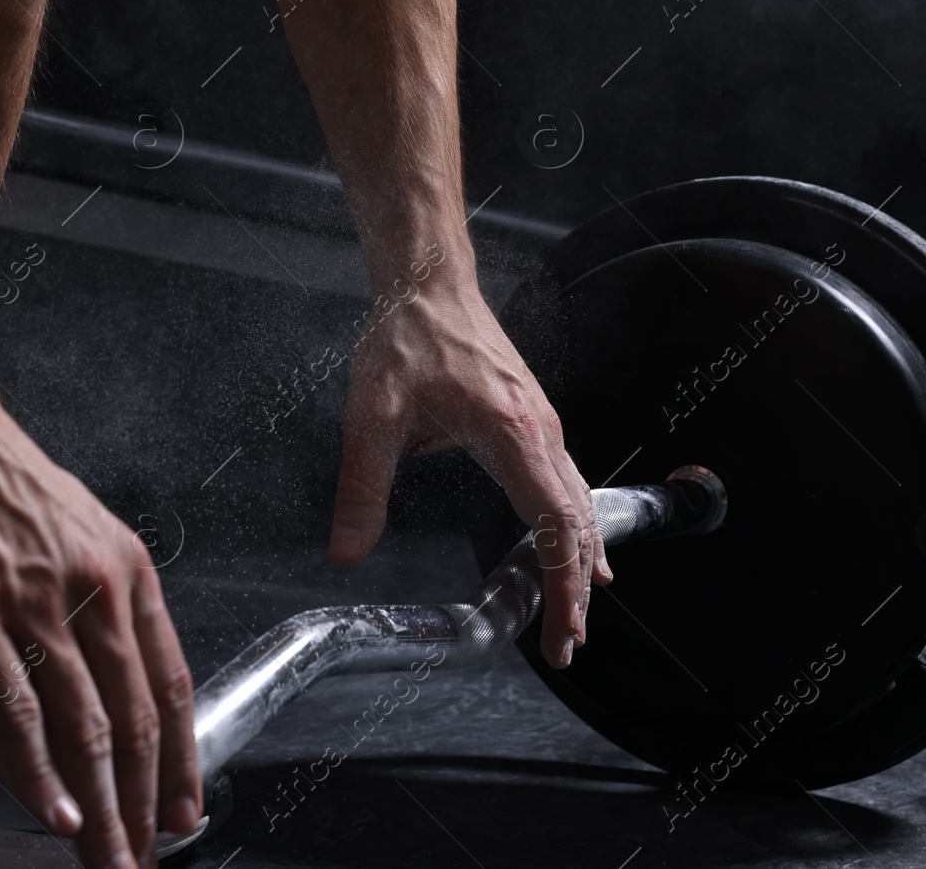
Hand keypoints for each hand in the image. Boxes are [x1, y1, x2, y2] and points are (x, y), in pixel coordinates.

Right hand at [0, 373, 201, 867]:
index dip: (182, 759)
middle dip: (145, 806)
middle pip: (137, 721)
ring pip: (87, 730)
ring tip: (107, 862)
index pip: (171, 683)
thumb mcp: (68, 524)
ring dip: (101, 811)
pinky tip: (55, 817)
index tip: (184, 810)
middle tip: (146, 859)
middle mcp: (93, 588)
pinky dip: (38, 778)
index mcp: (125, 567)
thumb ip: (90, 590)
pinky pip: (15, 716)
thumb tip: (98, 660)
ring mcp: (33, 605)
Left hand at [331, 266, 612, 667]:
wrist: (429, 281)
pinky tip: (573, 546)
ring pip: (578, 504)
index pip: (554, 528)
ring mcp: (543, 423)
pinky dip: (574, 525)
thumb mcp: (372, 417)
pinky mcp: (534, 418)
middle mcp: (540, 430)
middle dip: (575, 590)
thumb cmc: (407, 337)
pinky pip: (567, 481)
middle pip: (577, 526)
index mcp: (512, 434)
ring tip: (574, 611)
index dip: (562, 587)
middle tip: (567, 644)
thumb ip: (361, 489)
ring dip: (579, 560)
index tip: (561, 633)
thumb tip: (346, 552)